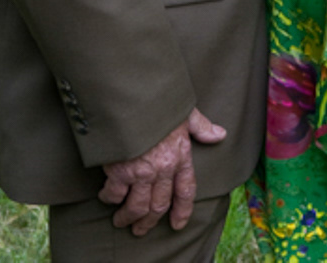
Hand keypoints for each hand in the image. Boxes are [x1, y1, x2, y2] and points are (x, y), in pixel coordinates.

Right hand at [98, 108, 225, 234]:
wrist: (134, 97)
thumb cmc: (160, 103)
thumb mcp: (186, 112)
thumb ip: (201, 127)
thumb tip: (220, 135)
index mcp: (181, 155)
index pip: (186, 189)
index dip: (183, 209)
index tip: (178, 224)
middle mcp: (163, 168)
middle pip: (159, 204)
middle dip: (149, 221)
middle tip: (140, 230)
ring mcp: (142, 172)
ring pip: (138, 206)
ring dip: (129, 217)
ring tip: (122, 221)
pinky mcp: (120, 170)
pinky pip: (115, 194)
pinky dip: (110, 198)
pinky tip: (106, 197)